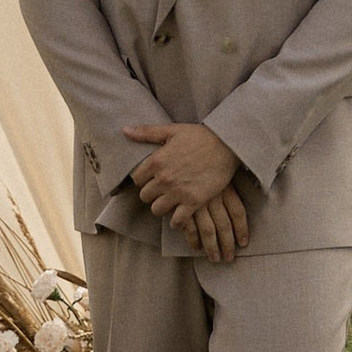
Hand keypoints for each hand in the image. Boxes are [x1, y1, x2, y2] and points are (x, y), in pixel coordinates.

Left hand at [123, 121, 246, 252]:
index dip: (143, 180)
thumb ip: (147, 133)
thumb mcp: (172, 130)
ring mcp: (178, 192)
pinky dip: (176, 221)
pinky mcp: (194, 202)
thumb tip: (124, 131)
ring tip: (169, 202)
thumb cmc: (200, 136)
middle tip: (161, 191)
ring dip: (162, 207)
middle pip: (144, 196)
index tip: (152, 179)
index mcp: (157, 161)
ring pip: (157, 210)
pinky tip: (180, 214)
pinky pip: (177, 220)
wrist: (227, 145)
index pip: (136, 179)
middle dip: (151, 194)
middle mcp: (164, 178)